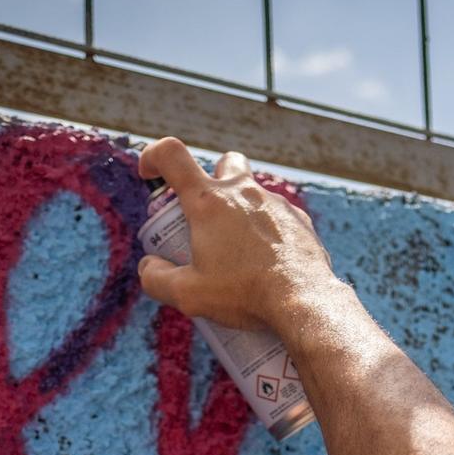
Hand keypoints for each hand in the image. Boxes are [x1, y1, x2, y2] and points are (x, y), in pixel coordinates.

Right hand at [136, 138, 337, 333]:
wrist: (303, 301)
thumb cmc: (244, 294)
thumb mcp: (188, 295)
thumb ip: (157, 279)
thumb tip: (150, 266)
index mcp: (208, 202)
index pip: (171, 154)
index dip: (153, 156)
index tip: (150, 176)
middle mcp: (243, 192)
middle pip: (224, 163)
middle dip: (211, 179)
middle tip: (206, 217)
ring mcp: (276, 203)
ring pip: (254, 193)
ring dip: (241, 212)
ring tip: (239, 251)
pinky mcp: (300, 220)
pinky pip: (278, 217)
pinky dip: (268, 231)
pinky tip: (268, 261)